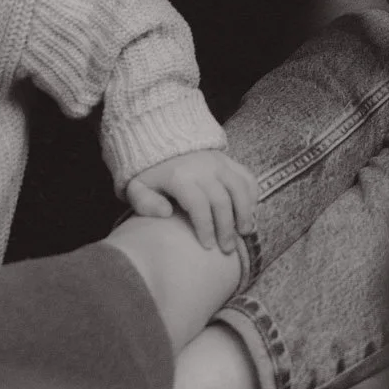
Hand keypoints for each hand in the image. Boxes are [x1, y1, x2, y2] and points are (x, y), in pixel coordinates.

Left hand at [124, 149, 256, 253]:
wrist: (163, 139)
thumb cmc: (151, 173)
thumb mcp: (137, 187)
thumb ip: (144, 203)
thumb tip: (166, 213)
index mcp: (180, 176)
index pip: (198, 205)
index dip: (205, 228)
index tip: (208, 247)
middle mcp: (202, 168)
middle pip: (222, 200)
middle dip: (226, 228)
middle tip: (227, 249)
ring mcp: (218, 162)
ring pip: (239, 188)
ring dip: (246, 212)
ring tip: (245, 232)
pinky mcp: (228, 160)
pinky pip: (247, 177)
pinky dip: (252, 195)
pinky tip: (251, 212)